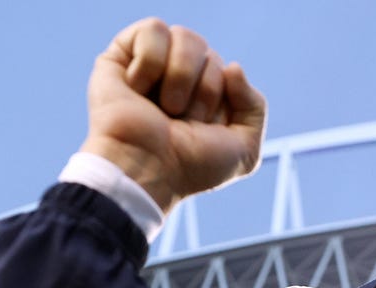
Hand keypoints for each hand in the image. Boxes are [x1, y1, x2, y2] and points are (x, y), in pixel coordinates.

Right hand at [80, 18, 266, 213]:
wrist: (147, 170)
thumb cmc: (189, 168)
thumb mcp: (245, 151)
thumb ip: (255, 107)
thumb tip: (232, 66)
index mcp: (202, 98)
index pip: (228, 71)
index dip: (221, 99)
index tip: (202, 129)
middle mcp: (176, 80)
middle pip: (209, 53)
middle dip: (204, 91)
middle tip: (180, 120)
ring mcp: (149, 67)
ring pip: (186, 37)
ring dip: (181, 77)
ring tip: (163, 107)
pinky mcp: (120, 57)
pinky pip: (153, 29)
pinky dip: (152, 61)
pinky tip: (137, 88)